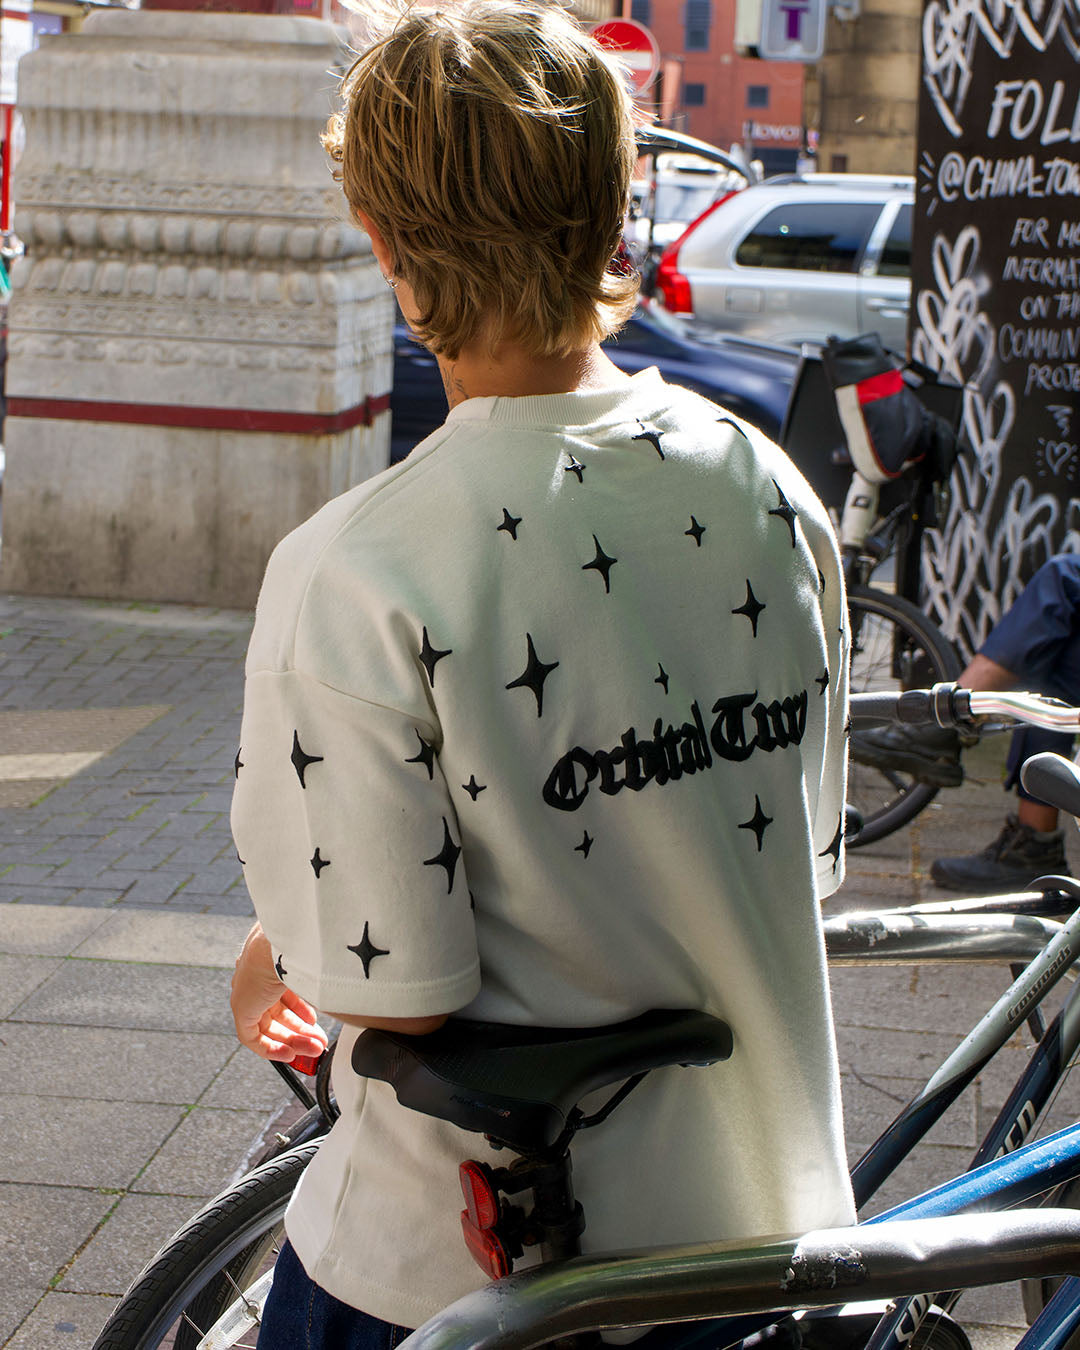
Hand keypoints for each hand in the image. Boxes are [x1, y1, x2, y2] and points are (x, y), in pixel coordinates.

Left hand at [231, 922, 328, 1062]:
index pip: (283, 994)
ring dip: (294, 1040)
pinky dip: (271, 1048)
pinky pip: (253, 1038)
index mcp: (271, 964)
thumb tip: (339, 987)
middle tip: (319, 1042)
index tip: (314, 1022)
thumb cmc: (300, 946)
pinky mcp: (241, 1010)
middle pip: (278, 1014)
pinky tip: (290, 1053)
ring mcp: (247, 994)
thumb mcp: (312, 964)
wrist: (280, 944)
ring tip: (315, 1049)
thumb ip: (318, 979)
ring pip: (269, 1027)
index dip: (301, 1011)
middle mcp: (257, 979)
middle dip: (301, 1031)